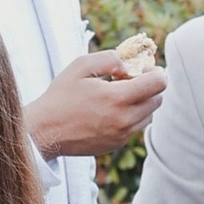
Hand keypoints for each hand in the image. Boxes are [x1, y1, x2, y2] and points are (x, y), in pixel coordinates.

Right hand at [26, 50, 166, 160]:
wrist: (45, 132)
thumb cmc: (61, 96)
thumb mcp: (81, 66)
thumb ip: (110, 58)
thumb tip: (129, 64)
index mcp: (117, 98)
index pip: (159, 84)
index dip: (156, 72)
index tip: (142, 70)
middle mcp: (124, 120)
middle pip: (158, 100)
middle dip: (149, 87)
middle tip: (128, 80)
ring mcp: (122, 135)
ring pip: (149, 115)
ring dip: (141, 102)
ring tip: (117, 95)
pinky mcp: (116, 144)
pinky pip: (135, 127)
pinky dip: (130, 116)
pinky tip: (109, 110)